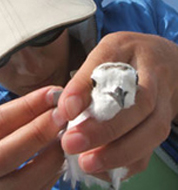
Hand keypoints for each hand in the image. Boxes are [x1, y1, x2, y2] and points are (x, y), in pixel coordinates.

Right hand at [0, 86, 65, 189]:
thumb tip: (52, 99)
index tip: (53, 94)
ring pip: (24, 180)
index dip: (29, 107)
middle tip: (63, 116)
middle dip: (39, 132)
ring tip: (65, 138)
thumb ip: (19, 115)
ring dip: (51, 157)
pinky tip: (59, 157)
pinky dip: (51, 173)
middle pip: (5, 155)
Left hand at [57, 32, 177, 179]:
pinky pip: (151, 149)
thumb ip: (85, 79)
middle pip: (140, 110)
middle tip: (71, 144)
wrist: (162, 61)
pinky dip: (128, 163)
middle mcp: (155, 82)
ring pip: (150, 134)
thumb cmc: (127, 57)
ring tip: (87, 163)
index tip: (66, 113)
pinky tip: (105, 169)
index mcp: (134, 57)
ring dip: (118, 153)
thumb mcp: (105, 54)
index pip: (116, 75)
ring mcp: (163, 106)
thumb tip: (67, 109)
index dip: (88, 92)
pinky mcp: (160, 126)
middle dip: (105, 131)